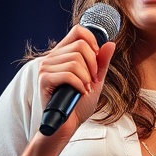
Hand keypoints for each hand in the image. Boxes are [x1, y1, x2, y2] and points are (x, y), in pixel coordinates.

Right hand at [37, 24, 115, 139]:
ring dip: (86, 78)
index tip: (96, 58)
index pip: (78, 31)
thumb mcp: (96, 80)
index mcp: (62, 54)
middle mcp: (51, 57)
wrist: (67, 125)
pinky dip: (80, 85)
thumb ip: (102, 62)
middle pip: (80, 46)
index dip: (92, 41)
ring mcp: (45, 68)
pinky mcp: (44, 80)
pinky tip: (81, 92)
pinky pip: (68, 74)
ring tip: (85, 88)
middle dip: (93, 65)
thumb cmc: (79, 104)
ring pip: (75, 61)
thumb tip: (110, 43)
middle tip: (92, 81)